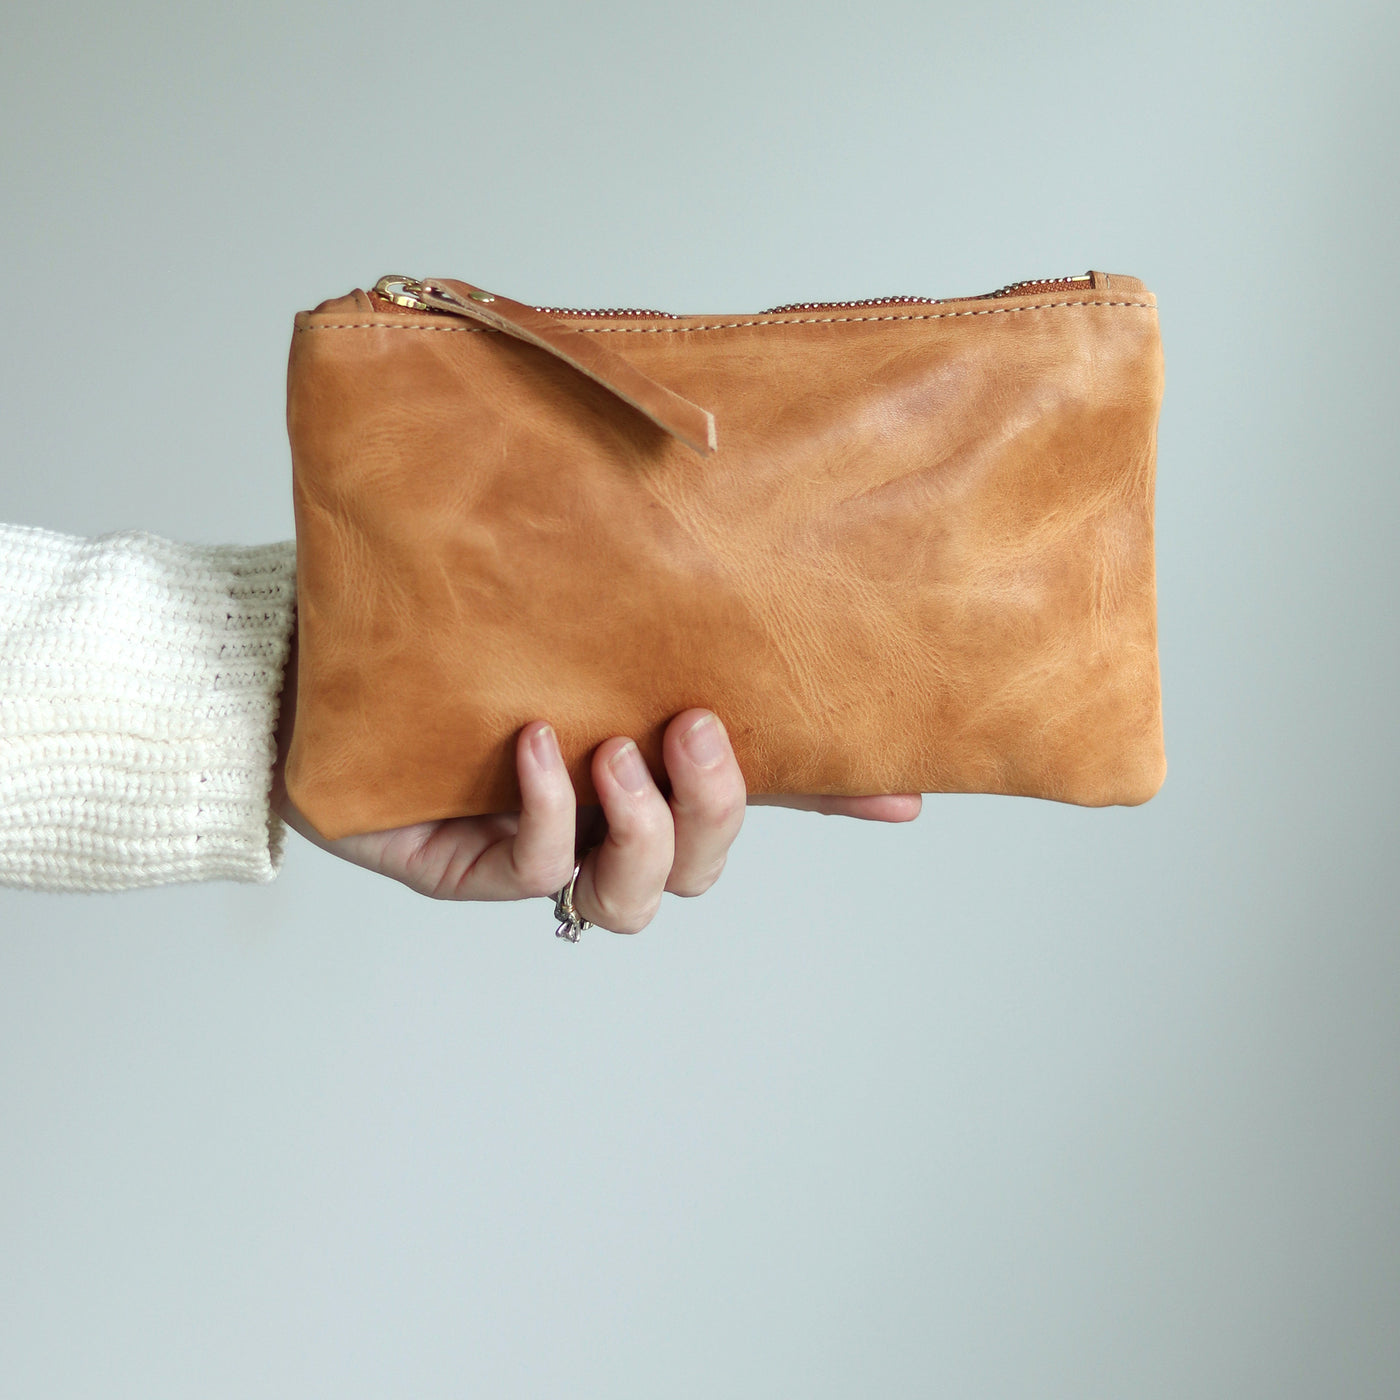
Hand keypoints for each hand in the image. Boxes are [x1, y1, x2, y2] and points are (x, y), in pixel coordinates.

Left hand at [270, 635, 920, 933]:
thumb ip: (647, 577)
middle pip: (703, 866)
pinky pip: (537, 875)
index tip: (906, 793)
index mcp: (644, 754)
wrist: (317, 642)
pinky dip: (550, 815)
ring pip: (637, 902)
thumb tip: (727, 492)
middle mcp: (602, 812)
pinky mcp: (469, 868)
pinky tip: (534, 747)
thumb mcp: (570, 591)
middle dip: (719, 809)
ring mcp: (542, 847)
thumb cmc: (451, 615)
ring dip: (649, 834)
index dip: (835, 800)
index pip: (762, 788)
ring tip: (618, 753)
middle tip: (692, 726)